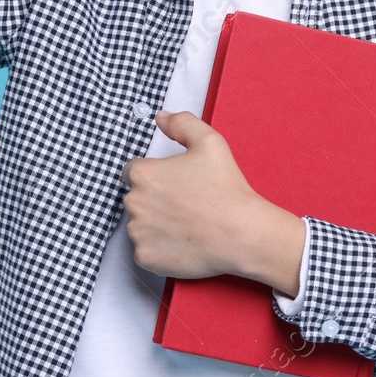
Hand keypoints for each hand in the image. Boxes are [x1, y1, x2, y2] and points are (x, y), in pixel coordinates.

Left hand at [121, 109, 302, 286]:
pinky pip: (145, 251)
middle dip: (154, 200)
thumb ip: (181, 123)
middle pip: (136, 199)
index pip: (133, 172)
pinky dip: (160, 249)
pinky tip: (183, 242)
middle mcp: (134, 204)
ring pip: (140, 226)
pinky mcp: (146, 258)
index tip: (175, 184)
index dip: (156, 176)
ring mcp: (139, 234)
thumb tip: (161, 117)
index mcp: (143, 174)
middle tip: (184, 204)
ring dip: (155, 225)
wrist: (242, 233)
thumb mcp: (209, 142)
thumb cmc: (226, 188)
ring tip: (186, 224)